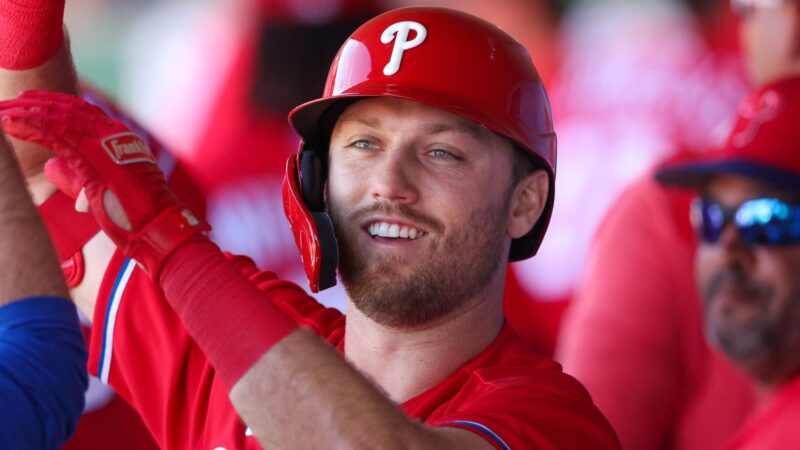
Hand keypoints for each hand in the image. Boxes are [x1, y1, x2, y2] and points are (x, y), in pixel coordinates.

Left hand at [0, 90, 209, 277]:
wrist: (156, 224)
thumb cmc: (137, 216)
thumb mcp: (112, 190)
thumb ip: (88, 179)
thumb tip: (63, 178)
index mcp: (122, 137)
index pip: (82, 111)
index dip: (54, 103)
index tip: (32, 101)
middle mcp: (113, 133)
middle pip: (66, 108)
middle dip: (34, 104)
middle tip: (8, 104)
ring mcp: (103, 142)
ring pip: (55, 116)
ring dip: (24, 112)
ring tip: (2, 111)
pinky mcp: (90, 156)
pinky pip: (52, 133)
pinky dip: (27, 126)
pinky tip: (7, 123)